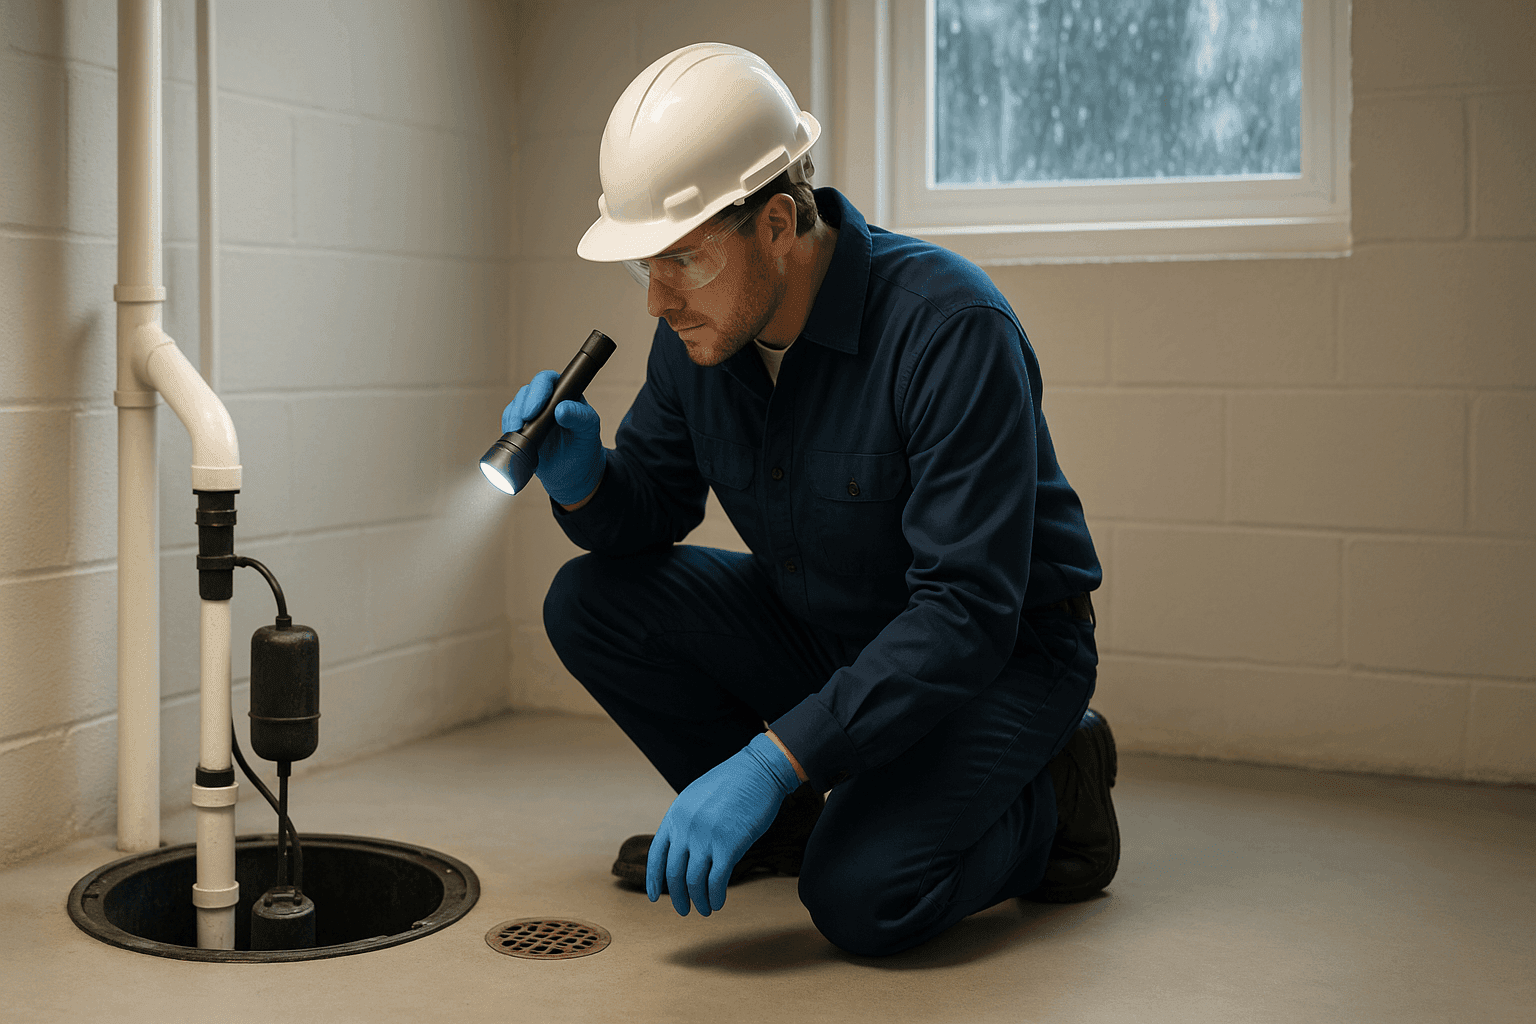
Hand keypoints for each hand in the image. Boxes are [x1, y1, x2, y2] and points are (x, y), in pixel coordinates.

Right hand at [500, 370, 603, 505]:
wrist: (573, 472)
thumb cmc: (584, 445)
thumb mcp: (588, 431)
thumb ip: (579, 417)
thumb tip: (561, 409)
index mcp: (564, 393)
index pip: (548, 380)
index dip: (539, 390)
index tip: (535, 409)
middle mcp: (546, 399)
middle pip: (527, 391)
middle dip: (522, 405)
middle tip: (524, 421)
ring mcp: (532, 413)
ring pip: (516, 406)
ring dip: (513, 417)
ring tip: (517, 431)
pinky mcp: (521, 427)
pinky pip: (508, 421)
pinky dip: (508, 427)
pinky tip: (513, 435)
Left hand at [647, 732, 799, 916]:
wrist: (759, 771)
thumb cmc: (732, 783)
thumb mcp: (696, 797)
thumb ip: (685, 822)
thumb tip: (681, 850)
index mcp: (675, 815)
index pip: (656, 855)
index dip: (653, 880)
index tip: (654, 897)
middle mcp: (686, 828)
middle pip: (674, 873)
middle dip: (678, 897)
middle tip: (683, 910)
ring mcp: (706, 837)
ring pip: (694, 881)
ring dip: (698, 901)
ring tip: (704, 910)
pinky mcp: (729, 846)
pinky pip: (717, 881)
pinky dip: (715, 897)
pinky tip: (718, 903)